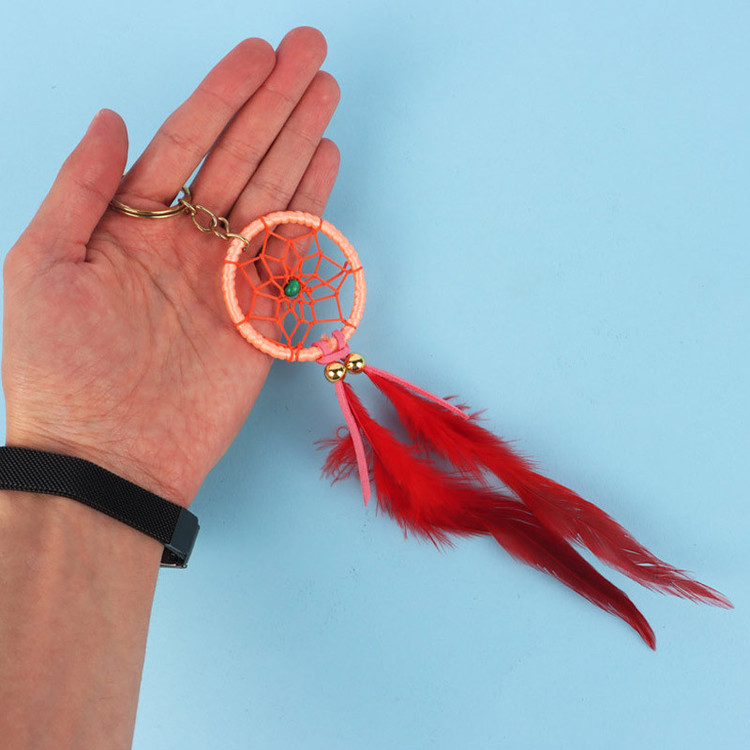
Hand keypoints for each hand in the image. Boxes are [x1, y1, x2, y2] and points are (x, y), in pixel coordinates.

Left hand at [2, 27, 339, 505]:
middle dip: (274, 102)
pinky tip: (325, 160)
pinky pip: (291, 249)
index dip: (221, 95)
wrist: (108, 455)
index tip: (256, 53)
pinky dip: (311, 204)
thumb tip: (110, 119)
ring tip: (324, 91)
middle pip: (238, 156)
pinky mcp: (262, 313)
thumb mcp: (41, 264)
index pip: (185, 142)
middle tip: (309, 49)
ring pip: (271, 191)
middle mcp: (186, 241)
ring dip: (299, 139)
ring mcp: (228, 275)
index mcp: (132, 225)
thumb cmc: (60, 368)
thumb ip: (80, 189)